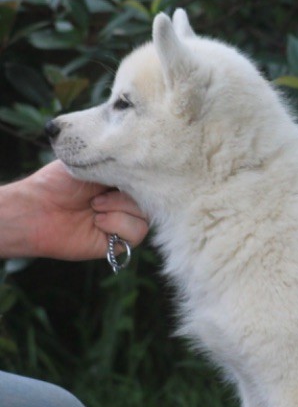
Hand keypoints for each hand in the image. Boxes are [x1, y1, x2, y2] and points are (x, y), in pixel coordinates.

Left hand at [0, 161, 148, 260]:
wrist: (36, 208)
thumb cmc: (58, 183)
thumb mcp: (91, 164)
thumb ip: (119, 166)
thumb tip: (142, 170)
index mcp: (121, 183)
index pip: (147, 182)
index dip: (142, 179)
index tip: (126, 174)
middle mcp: (124, 203)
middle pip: (150, 201)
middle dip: (126, 195)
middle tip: (98, 194)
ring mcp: (122, 222)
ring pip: (146, 218)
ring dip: (120, 209)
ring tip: (95, 207)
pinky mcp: (117, 242)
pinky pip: (136, 234)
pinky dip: (118, 224)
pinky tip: (98, 221)